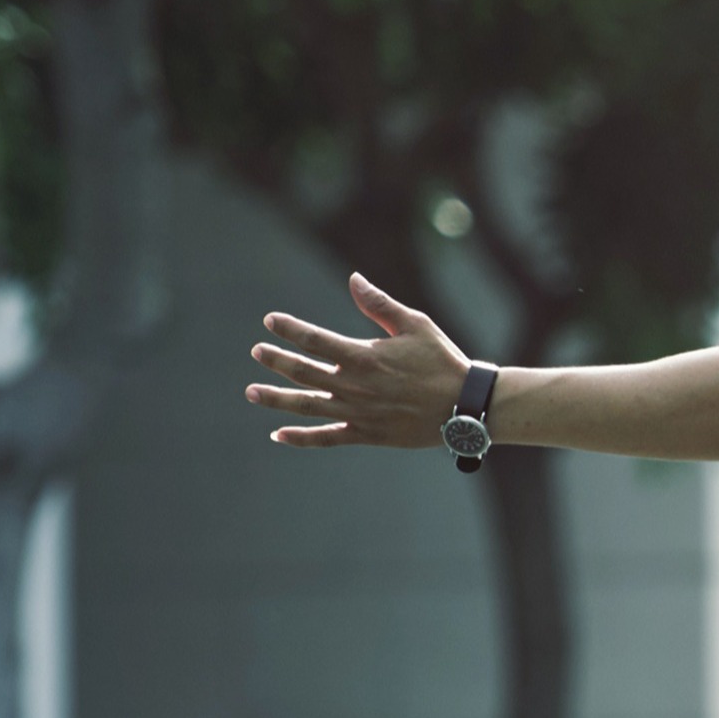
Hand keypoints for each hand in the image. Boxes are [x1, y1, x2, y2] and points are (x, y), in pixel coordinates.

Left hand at [246, 274, 474, 447]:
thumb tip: (353, 279)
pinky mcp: (367, 435)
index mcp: (363, 356)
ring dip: (276, 399)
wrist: (466, 406)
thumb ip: (379, 304)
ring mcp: (357, 412)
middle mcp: (354, 385)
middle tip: (256, 352)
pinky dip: (301, 438)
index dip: (289, 329)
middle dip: (275, 360)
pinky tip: (278, 435)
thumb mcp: (415, 324)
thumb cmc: (442, 361)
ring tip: (252, 392)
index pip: (314, 339)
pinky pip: (327, 437)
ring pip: (307, 406)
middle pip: (302, 372)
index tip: (270, 321)